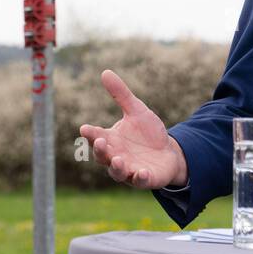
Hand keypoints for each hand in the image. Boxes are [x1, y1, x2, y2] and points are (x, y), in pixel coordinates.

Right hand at [79, 69, 186, 188]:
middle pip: (102, 156)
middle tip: (99, 142)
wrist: (168, 152)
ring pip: (117, 172)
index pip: (96, 136)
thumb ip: (120, 95)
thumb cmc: (147, 133)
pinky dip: (140, 178)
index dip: (89, 133)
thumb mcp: (136, 110)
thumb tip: (105, 72)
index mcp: (111, 140)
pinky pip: (140, 181)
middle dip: (99, 151)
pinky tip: (143, 172)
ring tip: (118, 160)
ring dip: (116, 167)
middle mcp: (115, 156)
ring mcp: (129, 170)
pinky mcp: (144, 178)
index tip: (84, 128)